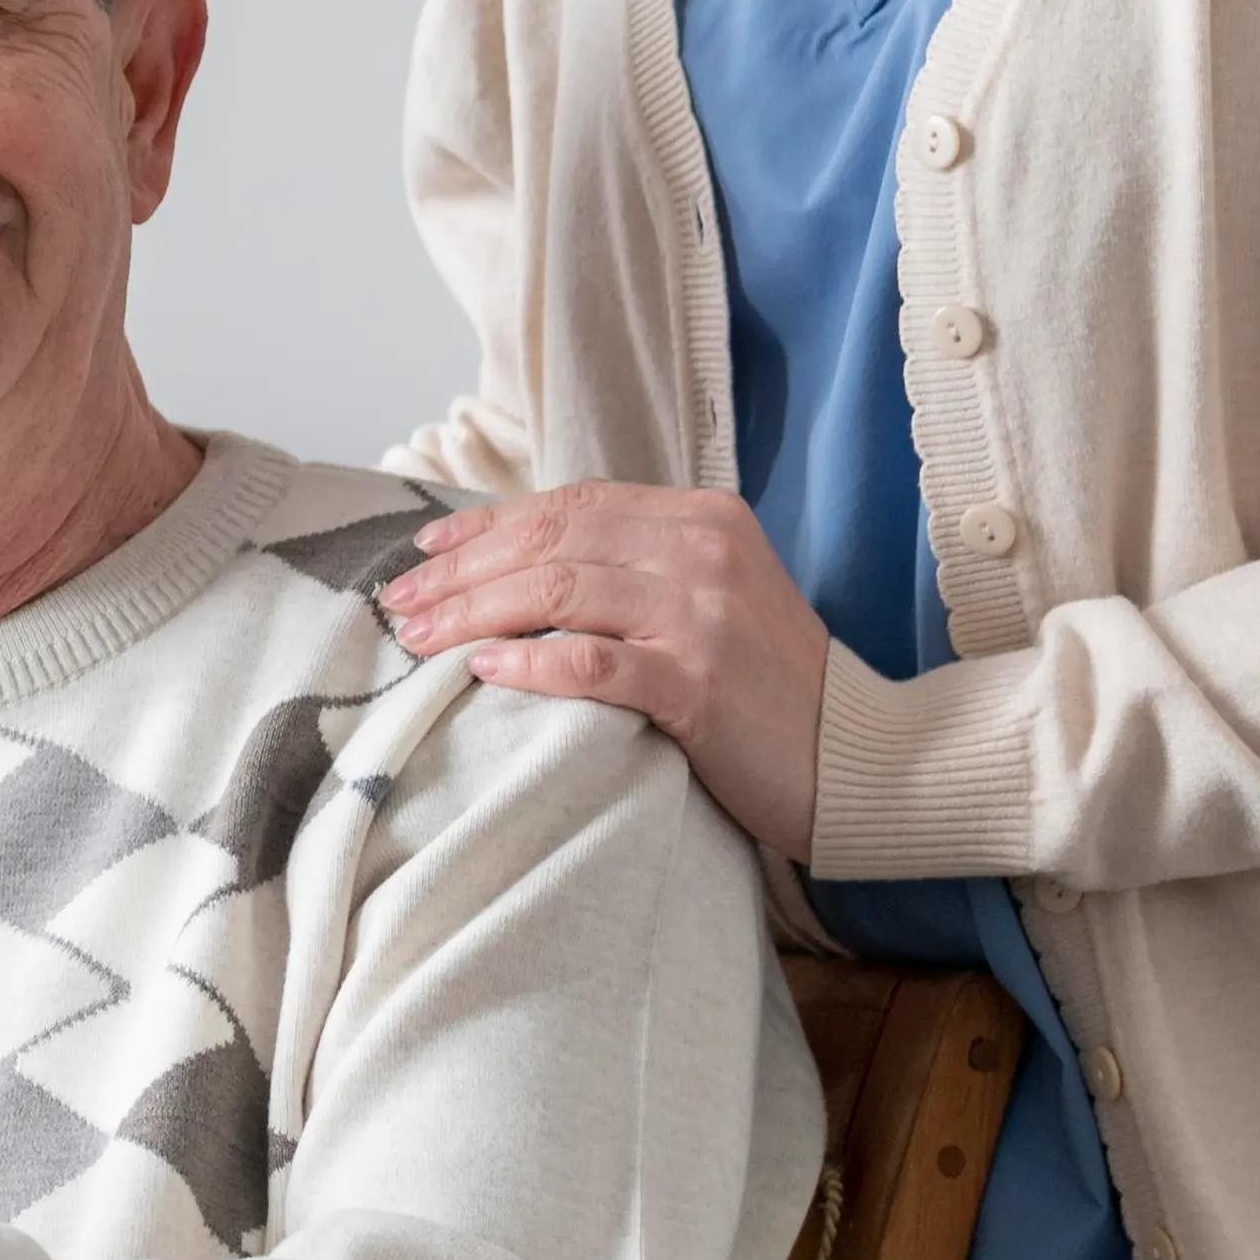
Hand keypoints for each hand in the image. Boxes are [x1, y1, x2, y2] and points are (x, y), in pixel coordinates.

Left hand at [374, 482, 830, 855]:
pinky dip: (529, 662)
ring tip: (420, 639)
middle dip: (463, 571)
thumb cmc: (768, 685)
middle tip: (401, 603)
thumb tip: (520, 562)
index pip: (571, 503)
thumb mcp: (711, 597)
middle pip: (552, 541)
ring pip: (558, 591)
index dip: (488, 525)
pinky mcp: (699, 683)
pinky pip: (592, 663)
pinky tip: (484, 668)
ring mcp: (702, 614)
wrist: (858, 756)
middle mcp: (702, 551)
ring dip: (474, 613)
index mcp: (703, 517)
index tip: (426, 552)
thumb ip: (636, 566)